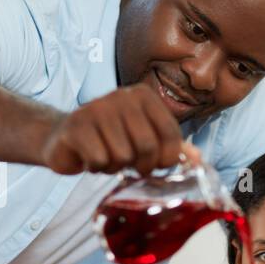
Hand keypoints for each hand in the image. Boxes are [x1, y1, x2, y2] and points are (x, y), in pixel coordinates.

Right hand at [41, 82, 192, 174]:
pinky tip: (90, 158)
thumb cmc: (111, 140)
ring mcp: (95, 108)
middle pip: (147, 146)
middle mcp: (120, 96)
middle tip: (131, 165)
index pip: (170, 133)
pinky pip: (100, 160)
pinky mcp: (75, 126)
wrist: (65, 138)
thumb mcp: (145, 140)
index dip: (168, 158)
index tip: (158, 165)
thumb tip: (199, 160)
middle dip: (142, 166)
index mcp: (143, 96)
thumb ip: (173, 148)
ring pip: (123, 156)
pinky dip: (97, 167)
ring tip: (107, 156)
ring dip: (116, 166)